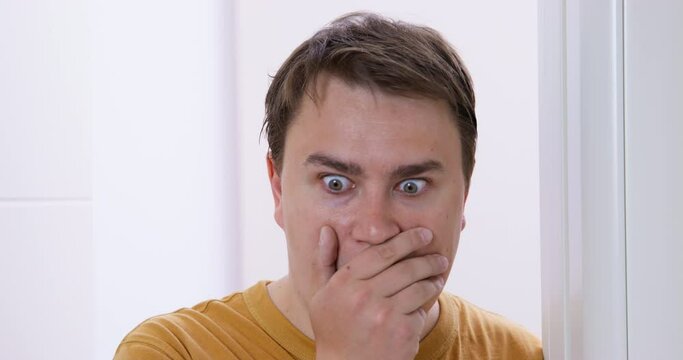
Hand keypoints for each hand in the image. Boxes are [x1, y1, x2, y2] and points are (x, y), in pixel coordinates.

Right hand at [310, 226, 447, 359]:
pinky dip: (425, 307)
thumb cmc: (333, 328)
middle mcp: (364, 296)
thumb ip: (324, 260)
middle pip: (406, 268)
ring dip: (433, 279)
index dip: (406, 240)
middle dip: (428, 259)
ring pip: (419, 288)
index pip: (382, 252)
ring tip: (437, 276)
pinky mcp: (403, 334)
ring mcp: (385, 316)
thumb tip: (327, 230)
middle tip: (439, 257)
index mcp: (345, 282)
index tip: (423, 234)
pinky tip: (427, 302)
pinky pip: (421, 312)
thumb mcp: (320, 294)